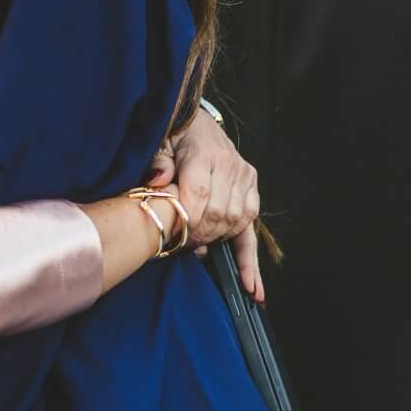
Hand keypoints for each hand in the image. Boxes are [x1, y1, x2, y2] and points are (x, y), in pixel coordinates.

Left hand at [167, 109, 263, 299]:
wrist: (197, 123)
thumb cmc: (173, 136)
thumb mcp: (158, 142)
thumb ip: (157, 162)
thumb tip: (157, 182)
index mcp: (204, 154)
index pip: (199, 195)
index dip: (186, 220)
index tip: (173, 234)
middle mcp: (230, 166)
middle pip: (218, 213)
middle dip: (198, 234)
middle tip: (179, 243)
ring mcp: (245, 179)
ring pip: (235, 222)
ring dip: (216, 241)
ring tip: (197, 249)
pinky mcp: (252, 190)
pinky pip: (251, 228)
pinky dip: (250, 259)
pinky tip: (252, 287)